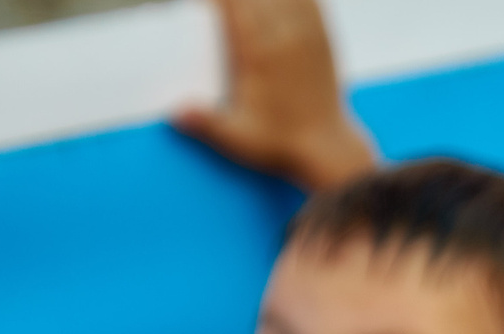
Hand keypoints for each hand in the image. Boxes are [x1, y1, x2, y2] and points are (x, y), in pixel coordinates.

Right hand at [172, 0, 377, 191]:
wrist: (328, 149)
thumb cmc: (280, 144)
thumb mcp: (240, 139)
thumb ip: (207, 123)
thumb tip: (175, 113)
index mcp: (260, 54)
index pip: (234, 4)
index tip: (209, 5)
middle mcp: (286, 38)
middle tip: (225, 6)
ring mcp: (309, 36)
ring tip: (246, 6)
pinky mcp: (324, 40)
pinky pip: (311, 3)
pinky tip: (280, 2)